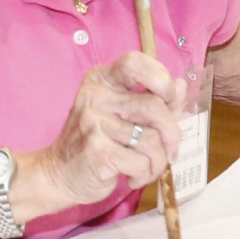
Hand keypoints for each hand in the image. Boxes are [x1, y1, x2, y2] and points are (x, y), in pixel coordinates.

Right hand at [20, 49, 181, 212]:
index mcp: (101, 80)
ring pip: (151, 139)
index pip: (135, 62)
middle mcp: (95, 96)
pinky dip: (144, 174)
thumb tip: (181, 86)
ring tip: (147, 167)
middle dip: (171, 133)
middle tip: (171, 150)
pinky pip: (141, 161)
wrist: (58, 174)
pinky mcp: (97, 150)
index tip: (169, 97)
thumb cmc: (97, 143)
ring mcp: (93, 122)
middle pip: (154, 105)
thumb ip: (152, 99)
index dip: (161, 78)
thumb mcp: (122, 115)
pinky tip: (132, 176)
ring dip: (158, 161)